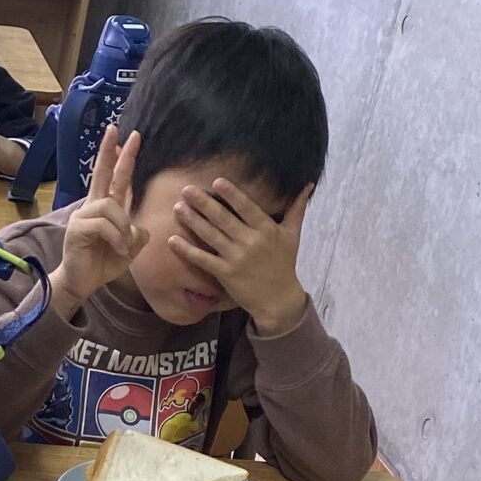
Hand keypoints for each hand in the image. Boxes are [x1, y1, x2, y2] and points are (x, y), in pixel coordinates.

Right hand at [50, 124, 145, 311]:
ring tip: (123, 245)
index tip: (130, 138)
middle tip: (114, 129)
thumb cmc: (101, 264)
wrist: (81, 283)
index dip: (122, 158)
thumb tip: (138, 226)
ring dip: (123, 226)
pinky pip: (104, 224)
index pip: (114, 178)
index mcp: (104, 208)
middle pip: (101, 173)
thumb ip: (138, 234)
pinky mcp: (77, 228)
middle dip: (110, 151)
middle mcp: (92, 206)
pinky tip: (117, 249)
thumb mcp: (128, 248)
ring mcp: (82, 216)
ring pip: (111, 206)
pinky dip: (116, 237)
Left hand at [171, 175, 311, 332]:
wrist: (278, 299)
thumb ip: (297, 209)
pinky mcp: (225, 274)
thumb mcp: (292, 235)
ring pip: (211, 236)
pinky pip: (203, 259)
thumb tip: (308, 185)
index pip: (247, 207)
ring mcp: (237, 258)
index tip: (217, 181)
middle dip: (204, 203)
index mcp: (267, 230)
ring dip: (192, 221)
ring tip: (178, 207)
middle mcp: (251, 242)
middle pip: (224, 219)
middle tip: (187, 189)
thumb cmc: (284, 264)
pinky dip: (187, 250)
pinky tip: (172, 240)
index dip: (232, 194)